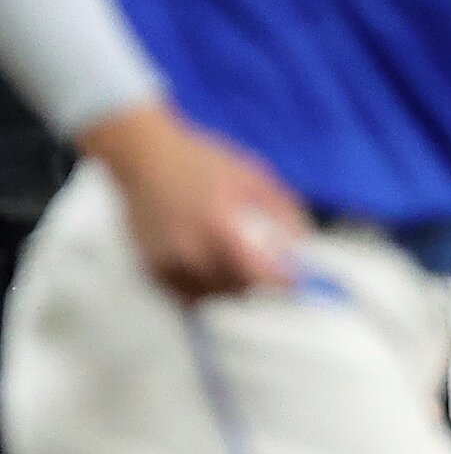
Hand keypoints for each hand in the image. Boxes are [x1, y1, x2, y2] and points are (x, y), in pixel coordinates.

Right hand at [77, 103, 309, 299]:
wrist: (144, 157)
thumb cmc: (199, 161)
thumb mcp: (254, 176)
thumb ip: (283, 212)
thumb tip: (304, 245)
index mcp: (220, 225)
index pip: (263, 276)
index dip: (285, 282)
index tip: (296, 280)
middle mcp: (191, 250)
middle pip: (242, 290)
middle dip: (258, 278)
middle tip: (259, 255)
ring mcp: (168, 264)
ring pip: (216, 296)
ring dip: (230, 282)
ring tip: (226, 249)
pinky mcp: (151, 273)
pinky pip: (189, 296)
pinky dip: (203, 284)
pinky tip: (204, 256)